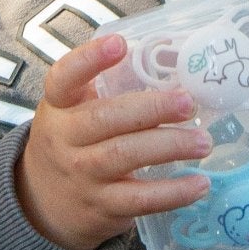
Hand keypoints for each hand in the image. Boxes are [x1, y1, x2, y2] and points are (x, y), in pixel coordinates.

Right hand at [14, 33, 211, 249]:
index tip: (120, 44)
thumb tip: (172, 59)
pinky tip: (200, 184)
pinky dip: (174, 192)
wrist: (45, 202)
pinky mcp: (102, 206)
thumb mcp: (74, 111)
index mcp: (59, 105)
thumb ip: (109, 87)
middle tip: (188, 103)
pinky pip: (141, 199)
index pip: (65, 77)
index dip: (90, 59)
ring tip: (203, 142)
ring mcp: (82, 175)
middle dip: (151, 109)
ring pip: (126, 156)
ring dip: (170, 147)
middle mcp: (64, 138)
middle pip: (106, 118)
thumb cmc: (74, 142)